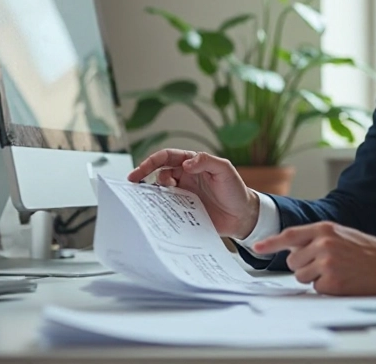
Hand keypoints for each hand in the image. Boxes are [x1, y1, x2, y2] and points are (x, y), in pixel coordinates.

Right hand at [127, 149, 259, 238]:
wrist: (243, 216)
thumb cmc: (235, 190)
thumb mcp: (225, 170)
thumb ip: (207, 161)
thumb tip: (187, 163)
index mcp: (191, 164)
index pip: (166, 158)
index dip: (151, 162)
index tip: (139, 172)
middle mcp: (184, 178)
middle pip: (158, 174)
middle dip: (143, 177)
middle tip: (132, 185)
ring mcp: (182, 195)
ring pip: (160, 192)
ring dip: (150, 194)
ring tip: (141, 200)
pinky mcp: (184, 212)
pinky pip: (167, 209)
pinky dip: (158, 210)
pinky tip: (153, 214)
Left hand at [253, 221, 375, 294]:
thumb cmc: (364, 248)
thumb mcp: (338, 233)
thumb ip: (315, 237)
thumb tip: (291, 249)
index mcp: (323, 229)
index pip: (290, 235)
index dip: (271, 243)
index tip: (256, 248)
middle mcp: (323, 244)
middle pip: (293, 262)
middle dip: (304, 266)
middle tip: (324, 264)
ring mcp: (327, 263)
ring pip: (301, 276)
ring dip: (314, 277)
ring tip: (335, 271)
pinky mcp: (333, 281)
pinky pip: (315, 288)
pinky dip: (325, 287)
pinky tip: (341, 280)